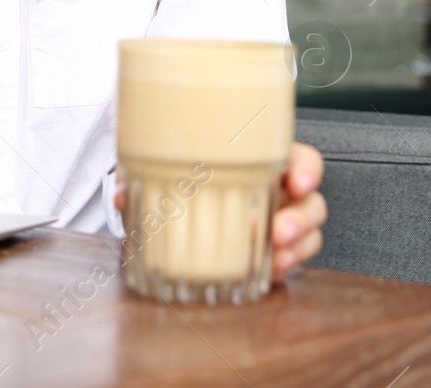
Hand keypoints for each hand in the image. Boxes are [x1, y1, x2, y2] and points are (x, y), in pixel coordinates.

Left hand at [111, 142, 326, 283]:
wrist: (184, 210)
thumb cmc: (188, 178)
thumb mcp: (167, 172)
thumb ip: (145, 177)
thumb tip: (120, 194)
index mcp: (263, 161)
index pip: (301, 159)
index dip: (306, 169)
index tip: (297, 181)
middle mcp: (278, 191)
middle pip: (311, 201)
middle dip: (301, 217)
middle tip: (278, 231)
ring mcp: (282, 221)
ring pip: (310, 232)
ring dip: (298, 246)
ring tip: (277, 257)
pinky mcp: (277, 251)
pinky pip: (295, 259)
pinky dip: (287, 266)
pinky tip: (273, 271)